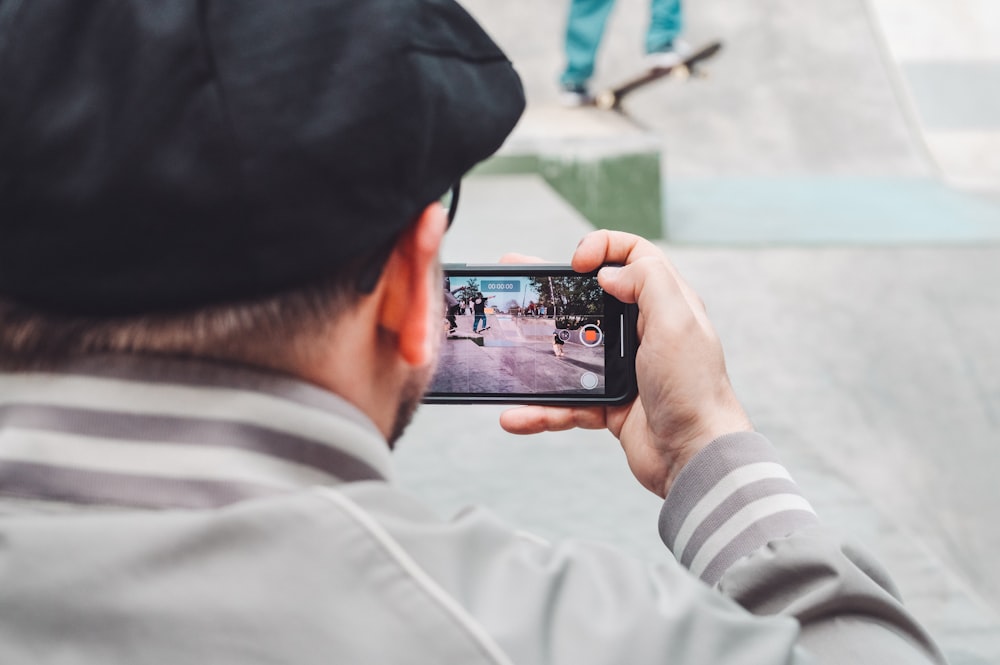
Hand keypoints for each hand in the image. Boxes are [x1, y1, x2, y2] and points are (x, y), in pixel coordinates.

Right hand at [499, 231, 751, 497]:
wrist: (695, 457)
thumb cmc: (695, 390)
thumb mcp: (677, 321)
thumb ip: (647, 282)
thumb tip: (609, 272)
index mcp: (665, 305)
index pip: (634, 256)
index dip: (603, 248)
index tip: (575, 263)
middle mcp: (644, 333)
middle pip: (590, 300)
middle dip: (552, 293)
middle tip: (520, 282)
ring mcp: (625, 370)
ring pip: (571, 355)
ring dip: (539, 361)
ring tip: (508, 359)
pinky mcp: (610, 405)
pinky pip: (567, 401)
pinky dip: (543, 409)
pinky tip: (519, 414)